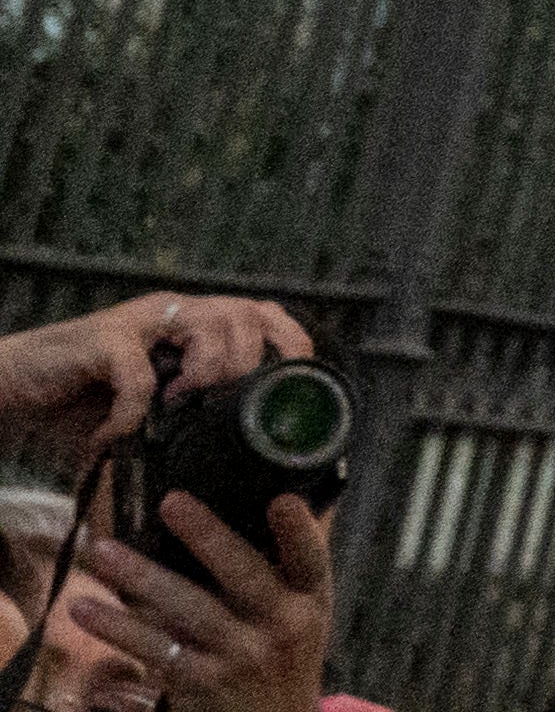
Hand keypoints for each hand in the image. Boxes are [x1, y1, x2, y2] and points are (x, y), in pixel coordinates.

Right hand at [0, 318, 307, 463]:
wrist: (10, 392)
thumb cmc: (77, 406)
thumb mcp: (144, 412)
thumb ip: (183, 420)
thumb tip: (236, 467)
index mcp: (191, 324)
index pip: (262, 313)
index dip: (289, 342)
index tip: (298, 385)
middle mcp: (172, 313)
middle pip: (245, 313)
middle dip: (248, 362)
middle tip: (227, 405)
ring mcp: (140, 321)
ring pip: (209, 325)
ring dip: (206, 373)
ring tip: (178, 408)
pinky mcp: (103, 339)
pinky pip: (139, 373)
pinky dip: (132, 411)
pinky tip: (111, 435)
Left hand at [78, 490, 327, 711]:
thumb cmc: (284, 657)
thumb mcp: (303, 616)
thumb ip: (283, 572)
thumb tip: (259, 498)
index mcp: (311, 601)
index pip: (312, 559)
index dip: (299, 530)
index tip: (281, 500)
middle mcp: (282, 627)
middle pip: (243, 575)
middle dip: (207, 536)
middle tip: (172, 501)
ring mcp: (240, 657)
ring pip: (187, 611)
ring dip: (140, 578)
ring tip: (101, 552)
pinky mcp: (201, 683)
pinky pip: (154, 650)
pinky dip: (117, 629)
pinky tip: (85, 610)